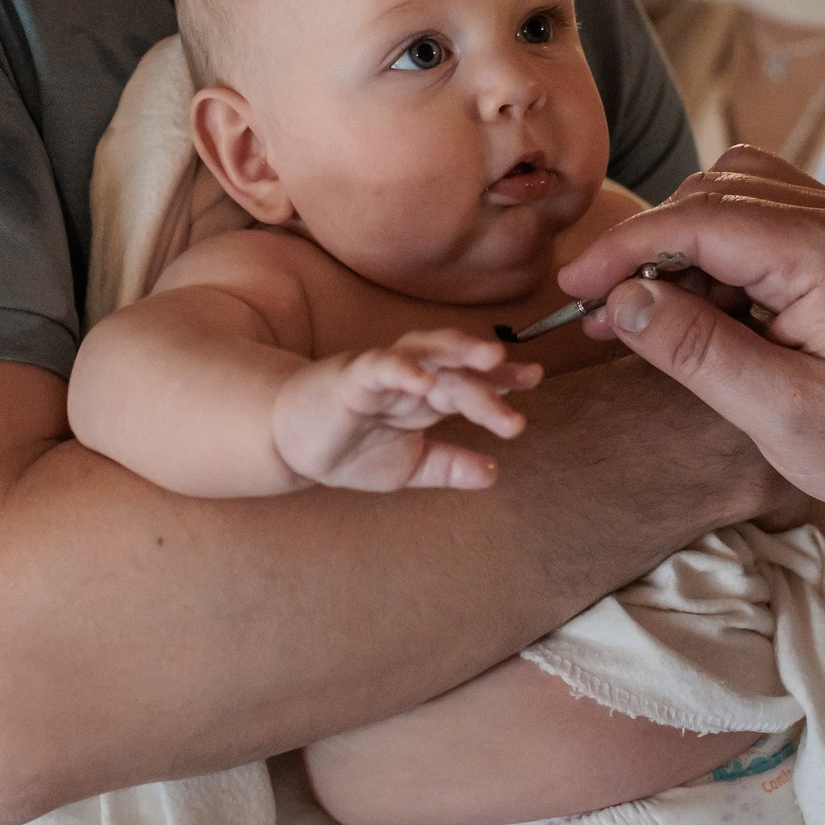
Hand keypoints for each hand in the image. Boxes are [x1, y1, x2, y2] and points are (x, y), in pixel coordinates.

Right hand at [272, 330, 540, 491]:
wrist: (290, 446)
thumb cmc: (349, 449)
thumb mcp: (408, 466)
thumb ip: (448, 466)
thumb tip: (493, 474)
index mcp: (426, 395)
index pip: (471, 381)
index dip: (503, 380)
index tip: (534, 380)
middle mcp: (410, 376)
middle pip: (457, 368)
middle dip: (491, 373)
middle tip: (527, 378)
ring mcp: (382, 372)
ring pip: (426, 352)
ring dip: (458, 350)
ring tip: (491, 356)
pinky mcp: (350, 377)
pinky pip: (379, 366)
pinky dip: (403, 370)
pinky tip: (424, 381)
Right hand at [560, 147, 824, 543]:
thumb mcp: (781, 415)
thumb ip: (696, 350)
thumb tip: (625, 300)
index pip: (697, 218)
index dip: (624, 250)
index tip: (574, 290)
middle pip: (714, 191)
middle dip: (651, 244)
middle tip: (609, 313)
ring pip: (740, 194)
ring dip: (687, 242)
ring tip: (653, 316)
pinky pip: (772, 220)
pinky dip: (725, 250)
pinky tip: (706, 310)